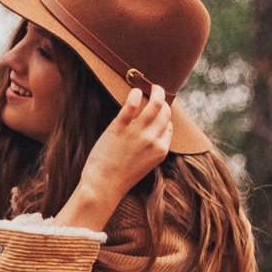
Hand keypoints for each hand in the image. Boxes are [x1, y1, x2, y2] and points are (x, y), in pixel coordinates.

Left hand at [69, 84, 171, 224]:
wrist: (103, 186)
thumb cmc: (120, 177)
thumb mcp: (143, 165)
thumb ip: (150, 149)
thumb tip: (150, 133)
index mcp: (161, 151)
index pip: (169, 127)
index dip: (165, 118)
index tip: (159, 112)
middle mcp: (153, 140)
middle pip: (165, 113)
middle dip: (163, 101)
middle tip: (158, 92)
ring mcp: (138, 133)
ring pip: (155, 105)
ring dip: (157, 91)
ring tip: (153, 86)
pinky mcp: (120, 127)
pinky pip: (131, 105)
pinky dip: (135, 95)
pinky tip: (135, 90)